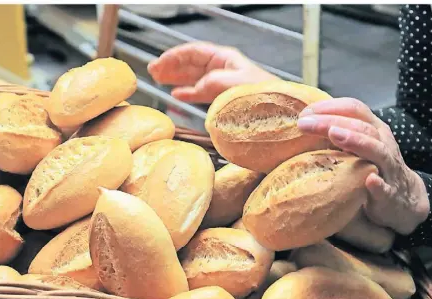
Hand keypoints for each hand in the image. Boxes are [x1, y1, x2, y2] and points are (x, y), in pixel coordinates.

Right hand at [148, 41, 276, 103]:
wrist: (279, 112)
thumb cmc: (262, 94)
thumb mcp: (236, 85)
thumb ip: (213, 83)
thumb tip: (194, 88)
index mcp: (225, 59)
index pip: (194, 52)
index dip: (174, 56)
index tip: (159, 62)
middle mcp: (221, 69)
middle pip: (191, 63)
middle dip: (171, 65)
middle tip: (153, 70)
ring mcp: (221, 83)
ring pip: (193, 77)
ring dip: (175, 77)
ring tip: (159, 79)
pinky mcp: (222, 98)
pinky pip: (200, 92)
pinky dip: (187, 93)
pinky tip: (177, 94)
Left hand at [297, 97, 429, 234]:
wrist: (403, 199)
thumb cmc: (371, 167)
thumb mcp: (358, 146)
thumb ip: (336, 134)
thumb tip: (302, 124)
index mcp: (374, 129)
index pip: (354, 108)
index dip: (330, 107)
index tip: (305, 112)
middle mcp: (383, 143)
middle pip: (360, 126)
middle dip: (330, 121)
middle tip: (304, 123)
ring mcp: (388, 168)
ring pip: (376, 150)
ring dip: (355, 141)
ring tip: (334, 134)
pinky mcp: (390, 194)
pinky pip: (385, 188)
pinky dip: (377, 184)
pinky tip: (369, 180)